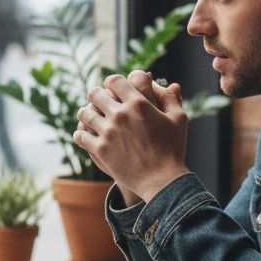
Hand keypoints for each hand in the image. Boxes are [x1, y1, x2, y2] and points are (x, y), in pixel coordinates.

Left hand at [73, 70, 189, 201]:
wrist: (162, 179)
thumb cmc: (173, 148)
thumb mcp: (179, 119)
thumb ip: (170, 98)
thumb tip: (169, 84)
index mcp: (138, 103)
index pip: (114, 80)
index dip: (112, 82)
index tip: (112, 88)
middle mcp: (120, 114)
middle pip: (95, 93)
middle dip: (96, 95)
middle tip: (98, 100)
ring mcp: (108, 132)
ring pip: (84, 113)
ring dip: (86, 113)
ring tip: (89, 116)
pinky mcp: (100, 149)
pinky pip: (81, 135)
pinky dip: (81, 133)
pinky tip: (85, 135)